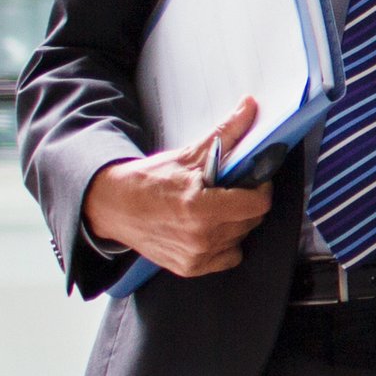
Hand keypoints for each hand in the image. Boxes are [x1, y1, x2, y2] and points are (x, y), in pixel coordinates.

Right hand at [82, 97, 273, 277]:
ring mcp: (196, 256)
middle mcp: (200, 237)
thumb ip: (227, 133)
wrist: (114, 206)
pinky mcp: (190, 268)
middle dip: (247, 201)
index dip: (261, 187)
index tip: (253, 179)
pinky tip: (209, 227)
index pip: (258, 204)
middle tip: (230, 189)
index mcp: (200, 208)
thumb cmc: (150, 180)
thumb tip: (250, 107)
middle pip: (252, 220)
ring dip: (236, 222)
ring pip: (241, 237)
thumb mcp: (190, 154)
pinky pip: (228, 256)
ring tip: (215, 207)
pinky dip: (225, 243)